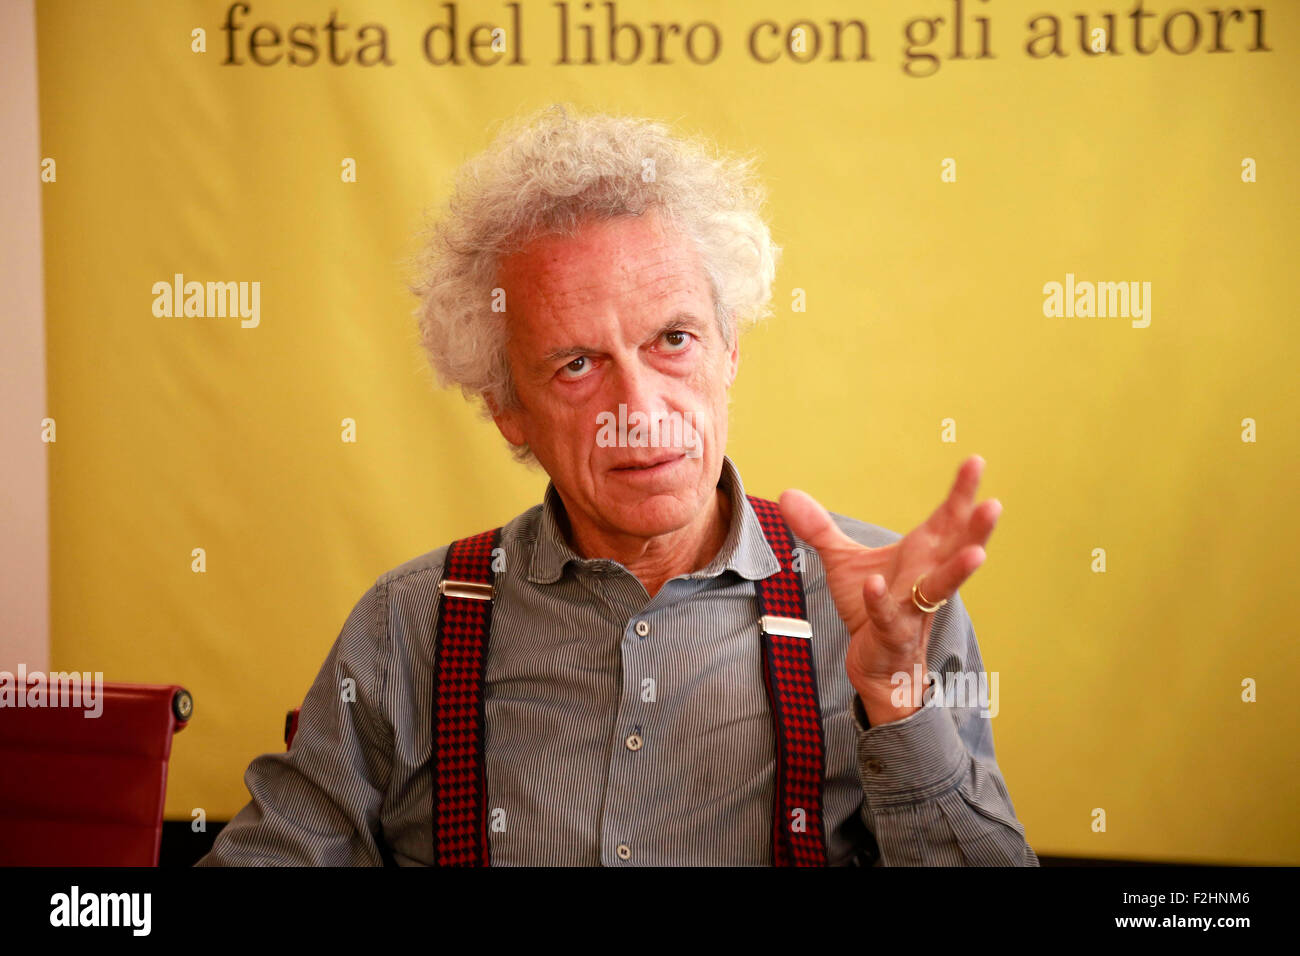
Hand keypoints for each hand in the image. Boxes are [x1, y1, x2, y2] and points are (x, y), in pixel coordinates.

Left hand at [778, 455, 1000, 725]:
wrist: (874, 661)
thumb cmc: (871, 607)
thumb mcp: (843, 561)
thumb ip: (819, 527)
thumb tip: (787, 494)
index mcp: (921, 553)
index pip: (947, 518)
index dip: (961, 491)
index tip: (975, 461)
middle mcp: (925, 577)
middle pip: (956, 548)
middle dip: (976, 527)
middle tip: (994, 504)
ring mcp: (913, 607)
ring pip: (941, 586)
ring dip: (958, 570)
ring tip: (976, 553)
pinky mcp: (891, 632)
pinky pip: (887, 615)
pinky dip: (880, 600)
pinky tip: (875, 584)